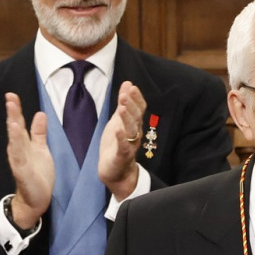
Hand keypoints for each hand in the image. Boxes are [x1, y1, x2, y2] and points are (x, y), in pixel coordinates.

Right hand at [5, 92, 53, 228]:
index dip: (16, 109)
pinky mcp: (22, 171)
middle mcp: (18, 150)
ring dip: (13, 126)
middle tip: (10, 97)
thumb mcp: (41, 149)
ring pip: (15, 140)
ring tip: (12, 112)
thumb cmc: (38, 174)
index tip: (12, 95)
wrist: (35, 199)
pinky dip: (17, 145)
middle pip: (14, 128)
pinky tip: (15, 136)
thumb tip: (40, 113)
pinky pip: (19, 156)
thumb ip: (39, 133)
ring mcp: (19, 160)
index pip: (18, 123)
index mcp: (23, 144)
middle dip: (12, 113)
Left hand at [99, 81, 146, 199]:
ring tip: (122, 108)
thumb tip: (128, 83)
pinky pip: (124, 147)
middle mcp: (135, 134)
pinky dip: (121, 139)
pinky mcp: (122, 157)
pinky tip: (117, 130)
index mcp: (134, 124)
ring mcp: (130, 146)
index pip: (139, 109)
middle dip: (131, 106)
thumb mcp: (118, 120)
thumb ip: (124, 102)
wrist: (115, 171)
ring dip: (127, 119)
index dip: (136, 98)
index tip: (132, 87)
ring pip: (132, 131)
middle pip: (136, 118)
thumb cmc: (117, 143)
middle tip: (125, 95)